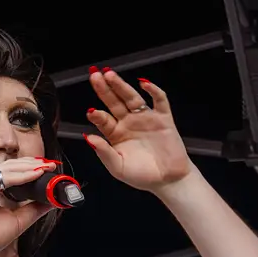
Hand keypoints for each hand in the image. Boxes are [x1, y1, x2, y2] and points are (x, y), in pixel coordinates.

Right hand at [0, 158, 54, 256]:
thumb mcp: (19, 220)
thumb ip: (34, 208)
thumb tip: (51, 201)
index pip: (13, 173)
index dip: (31, 169)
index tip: (49, 170)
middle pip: (12, 166)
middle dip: (34, 164)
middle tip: (52, 165)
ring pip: (10, 168)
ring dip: (31, 167)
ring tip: (48, 168)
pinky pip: (6, 176)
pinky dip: (24, 175)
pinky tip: (37, 175)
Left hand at [83, 69, 193, 193]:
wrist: (168, 181)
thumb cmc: (142, 176)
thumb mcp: (118, 168)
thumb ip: (104, 153)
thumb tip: (89, 138)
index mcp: (115, 134)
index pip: (103, 119)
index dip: (97, 114)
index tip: (91, 112)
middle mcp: (128, 123)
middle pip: (114, 102)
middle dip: (104, 89)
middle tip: (94, 75)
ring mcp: (145, 118)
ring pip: (131, 97)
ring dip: (121, 85)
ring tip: (109, 75)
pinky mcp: (163, 118)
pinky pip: (159, 100)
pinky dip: (153, 90)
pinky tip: (143, 83)